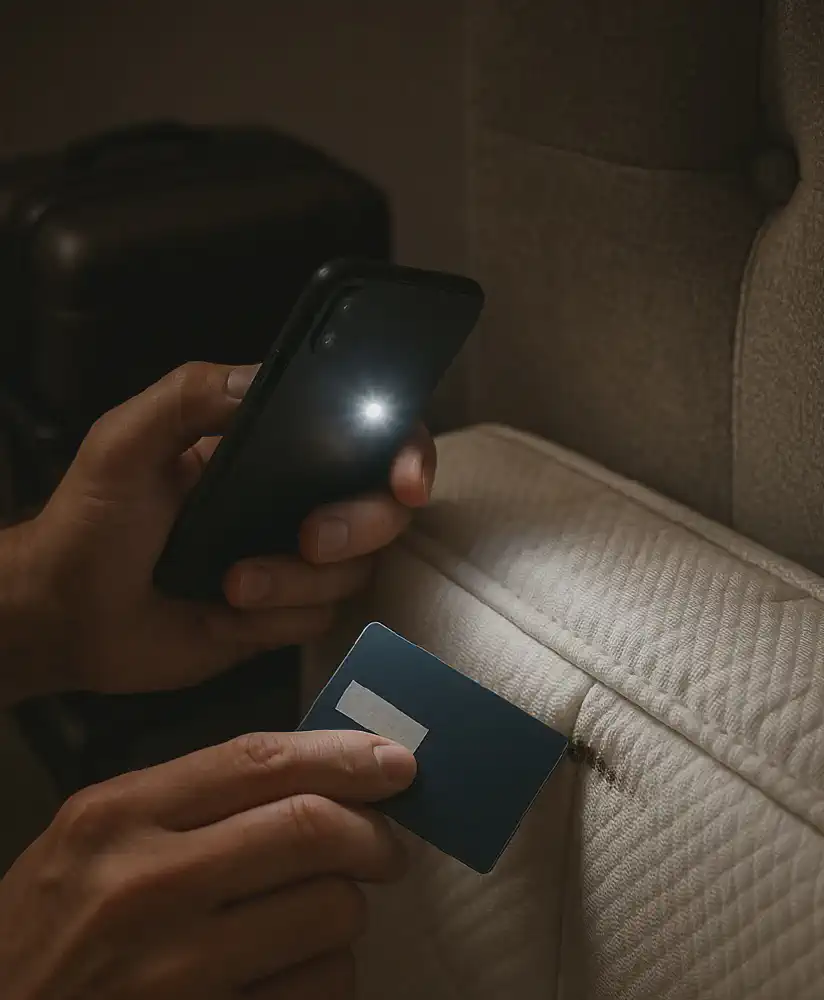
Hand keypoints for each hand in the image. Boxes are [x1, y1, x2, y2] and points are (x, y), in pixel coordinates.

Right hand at [0, 728, 415, 998]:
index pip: (261, 761)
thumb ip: (198, 800)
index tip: (397, 762)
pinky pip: (320, 989)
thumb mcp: (100, 839)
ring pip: (331, 913)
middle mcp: (146, 885)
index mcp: (121, 816)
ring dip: (347, 912)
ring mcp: (175, 972)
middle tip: (386, 847)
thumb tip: (325, 774)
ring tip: (320, 917)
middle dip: (374, 835)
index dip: (345, 756)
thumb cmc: (53, 931)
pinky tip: (296, 971)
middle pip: (313, 830)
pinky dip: (330, 975)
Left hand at [11, 362, 434, 696]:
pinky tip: (220, 613)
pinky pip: (318, 621)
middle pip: (385, 511)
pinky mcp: (284, 616)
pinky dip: (274, 621)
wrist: (67, 615)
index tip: (406, 480)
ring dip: (296, 582)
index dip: (407, 454)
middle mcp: (299, 501)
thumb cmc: (91, 518)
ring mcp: (296, 562)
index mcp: (275, 449)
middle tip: (309, 538)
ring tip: (230, 584)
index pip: (369, 436)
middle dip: (359, 525)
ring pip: (354, 574)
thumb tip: (261, 382)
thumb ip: (188, 396)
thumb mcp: (126, 441)